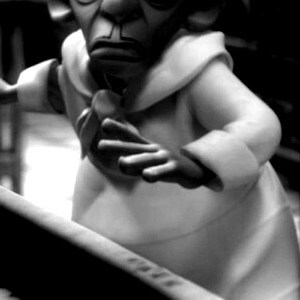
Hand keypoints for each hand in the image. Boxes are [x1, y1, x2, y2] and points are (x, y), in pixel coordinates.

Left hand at [96, 118, 211, 188]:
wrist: (199, 168)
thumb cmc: (170, 164)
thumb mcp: (152, 160)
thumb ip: (137, 159)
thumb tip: (119, 160)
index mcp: (148, 147)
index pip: (131, 137)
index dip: (118, 130)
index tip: (104, 123)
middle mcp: (155, 150)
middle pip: (134, 148)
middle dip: (117, 147)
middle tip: (100, 147)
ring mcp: (166, 158)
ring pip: (148, 160)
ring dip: (134, 161)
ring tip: (121, 163)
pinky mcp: (176, 169)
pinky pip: (165, 171)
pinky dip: (156, 173)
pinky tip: (146, 176)